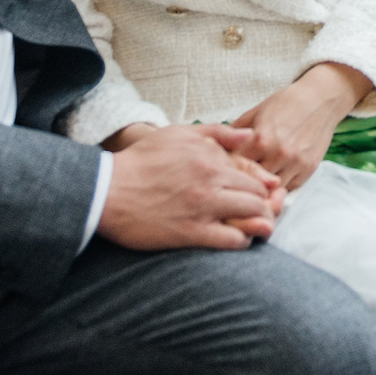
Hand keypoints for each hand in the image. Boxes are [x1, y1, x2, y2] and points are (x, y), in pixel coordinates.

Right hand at [96, 122, 286, 250]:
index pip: (255, 174)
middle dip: (266, 207)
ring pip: (252, 217)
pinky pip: (232, 240)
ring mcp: (204, 207)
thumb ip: (219, 132)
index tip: (264, 195)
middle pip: (259, 197)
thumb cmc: (141, 160)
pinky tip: (237, 240)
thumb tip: (250, 135)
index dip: (264, 187)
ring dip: (259, 224)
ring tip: (255, 229)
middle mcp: (213, 181)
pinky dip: (242, 241)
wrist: (109, 190)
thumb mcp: (179, 134)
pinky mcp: (191, 232)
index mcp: (212, 158)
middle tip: (264, 215)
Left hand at [233, 62, 372, 189]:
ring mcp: (294, 164)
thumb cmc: (286, 103)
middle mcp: (277, 154)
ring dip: (261, 189)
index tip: (222, 170)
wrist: (320, 99)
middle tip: (235, 183)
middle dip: (241, 183)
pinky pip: (287, 189)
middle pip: (250, 182)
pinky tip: (271, 181)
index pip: (233, 165)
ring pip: (269, 191)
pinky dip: (278, 187)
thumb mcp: (256, 111)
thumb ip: (236, 131)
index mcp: (260, 139)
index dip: (225, 169)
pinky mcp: (308, 170)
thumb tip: (215, 146)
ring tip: (253, 186)